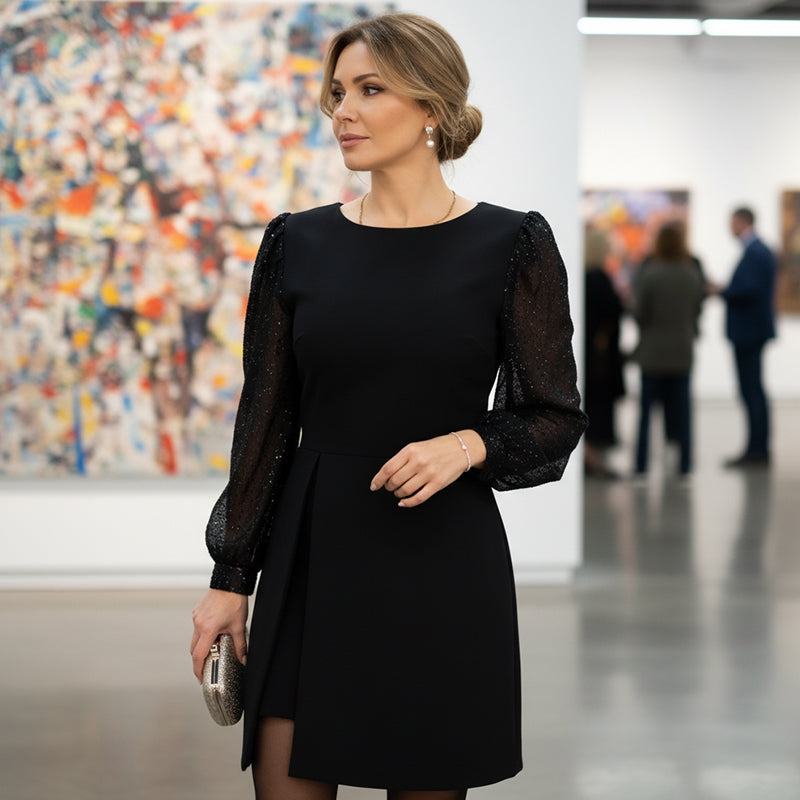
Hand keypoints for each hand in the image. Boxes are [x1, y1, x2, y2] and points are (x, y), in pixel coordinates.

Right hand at [190, 588, 247, 682]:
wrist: (230, 582)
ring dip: (203, 644)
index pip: (198, 656)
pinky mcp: (197, 611)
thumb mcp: (239, 626)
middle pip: (194, 649)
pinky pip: (197, 627)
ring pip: (195, 638)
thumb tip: (243, 659)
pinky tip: (215, 631)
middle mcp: (198, 624)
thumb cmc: (234, 602)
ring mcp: (196, 617)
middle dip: (200, 658)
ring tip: (217, 644)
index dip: (198, 670)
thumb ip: (240, 646)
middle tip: (209, 665)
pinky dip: (203, 633)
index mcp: (208, 630)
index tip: (200, 678)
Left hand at [370, 430, 485, 507]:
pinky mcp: (437, 484)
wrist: (460, 448)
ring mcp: (428, 473)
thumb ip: (402, 459)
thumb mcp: (416, 446)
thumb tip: (386, 475)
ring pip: (405, 490)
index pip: (388, 468)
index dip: (378, 479)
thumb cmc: (436, 448)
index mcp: (410, 450)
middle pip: (395, 481)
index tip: (374, 486)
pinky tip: (404, 502)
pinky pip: (418, 498)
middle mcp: (418, 461)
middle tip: (390, 487)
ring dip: (398, 494)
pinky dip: (408, 502)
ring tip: (399, 492)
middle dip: (389, 487)